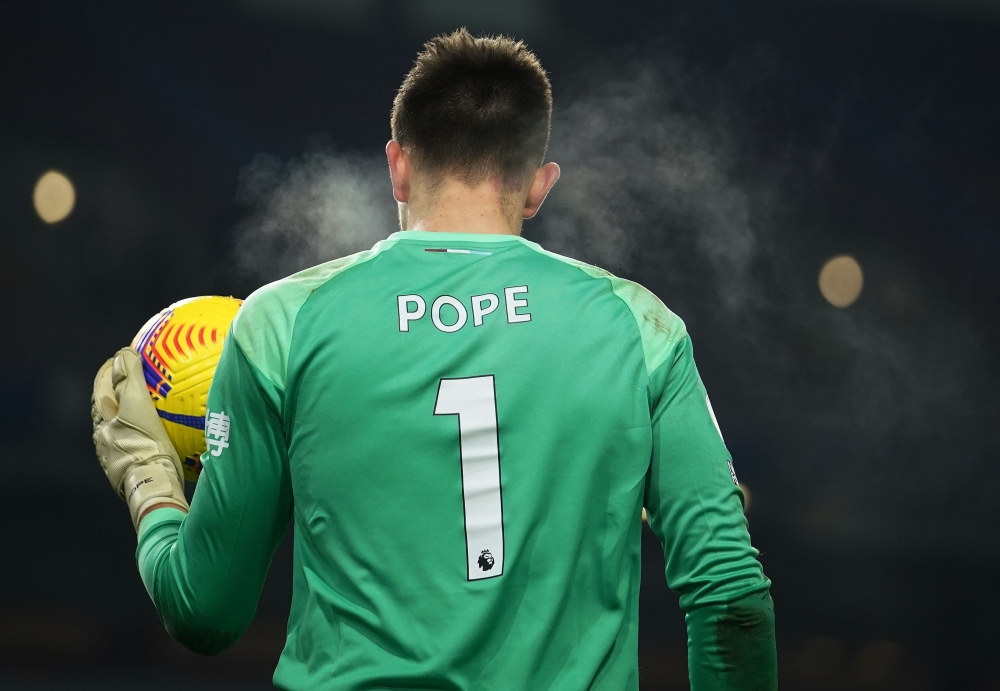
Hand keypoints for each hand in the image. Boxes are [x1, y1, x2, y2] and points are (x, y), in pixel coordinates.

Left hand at [92, 348, 189, 528]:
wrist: (155, 488)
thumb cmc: (146, 446)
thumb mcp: (137, 406)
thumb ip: (129, 379)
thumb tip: (123, 352)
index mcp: (103, 424)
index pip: (101, 389)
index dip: (110, 371)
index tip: (122, 358)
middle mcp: (105, 441)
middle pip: (107, 411)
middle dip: (117, 394)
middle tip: (133, 380)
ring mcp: (117, 459)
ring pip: (121, 431)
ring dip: (129, 417)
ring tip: (146, 408)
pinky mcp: (133, 473)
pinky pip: (137, 447)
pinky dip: (144, 436)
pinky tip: (159, 437)